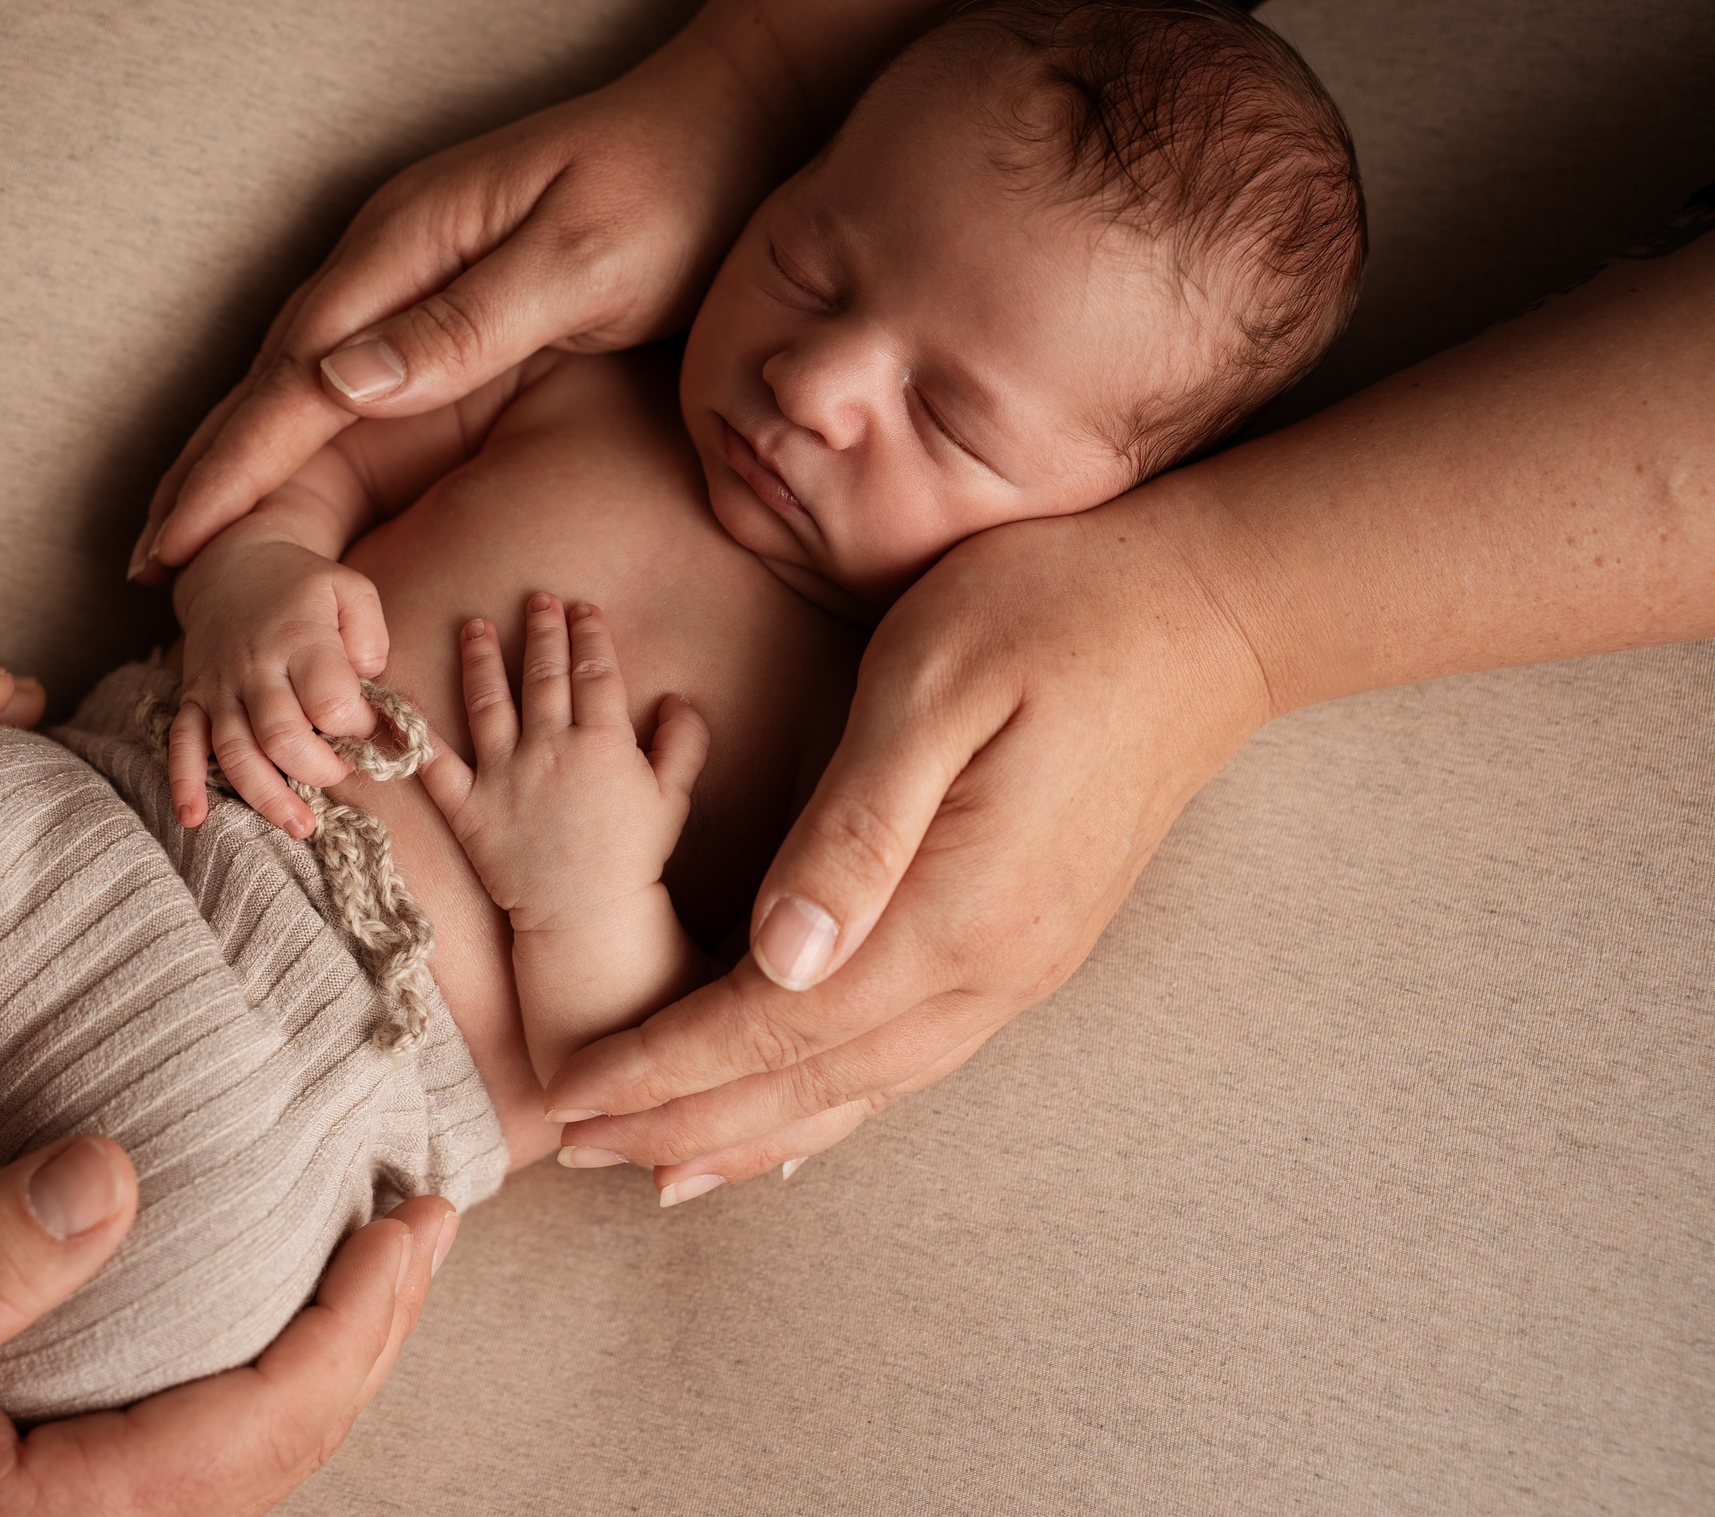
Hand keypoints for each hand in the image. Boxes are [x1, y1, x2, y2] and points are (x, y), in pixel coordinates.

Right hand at [0, 1134, 458, 1516]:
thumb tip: (110, 1170)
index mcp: (86, 1515)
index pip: (275, 1414)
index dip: (359, 1315)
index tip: (408, 1224)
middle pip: (297, 1444)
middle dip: (374, 1330)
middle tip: (422, 1223)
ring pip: (261, 1460)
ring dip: (329, 1356)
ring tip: (368, 1261)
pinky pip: (208, 1462)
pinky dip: (262, 1384)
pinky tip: (259, 1323)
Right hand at [130, 41, 781, 582]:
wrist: (733, 116)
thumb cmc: (674, 191)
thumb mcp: (581, 266)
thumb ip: (464, 326)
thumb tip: (337, 384)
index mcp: (408, 246)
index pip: (293, 377)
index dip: (230, 465)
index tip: (170, 541)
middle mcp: (390, 250)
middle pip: (273, 374)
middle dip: (209, 466)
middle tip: (146, 559)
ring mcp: (412, 262)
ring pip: (299, 371)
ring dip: (241, 448)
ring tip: (188, 524)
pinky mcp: (444, 281)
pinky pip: (346, 365)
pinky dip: (299, 421)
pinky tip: (285, 457)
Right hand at [171, 529, 387, 837]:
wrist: (232, 564)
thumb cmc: (304, 587)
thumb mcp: (351, 591)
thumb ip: (372, 639)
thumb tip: (371, 688)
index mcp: (300, 639)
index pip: (330, 702)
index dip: (358, 729)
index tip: (372, 732)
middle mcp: (254, 667)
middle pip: (281, 736)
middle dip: (319, 770)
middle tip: (343, 773)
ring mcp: (219, 686)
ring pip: (235, 752)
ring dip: (267, 797)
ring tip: (300, 827)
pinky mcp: (194, 698)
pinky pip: (181, 744)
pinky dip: (185, 783)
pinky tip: (194, 819)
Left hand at [419, 595, 706, 931]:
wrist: (586, 916)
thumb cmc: (633, 857)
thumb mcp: (673, 798)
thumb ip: (683, 742)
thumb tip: (676, 698)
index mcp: (602, 742)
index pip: (595, 671)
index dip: (590, 634)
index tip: (584, 608)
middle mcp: (549, 748)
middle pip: (543, 674)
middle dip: (542, 629)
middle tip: (538, 598)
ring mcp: (505, 775)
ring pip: (489, 702)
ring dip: (482, 658)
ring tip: (476, 626)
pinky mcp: (469, 807)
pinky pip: (435, 763)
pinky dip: (414, 730)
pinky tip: (400, 698)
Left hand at [542, 496, 1273, 1193]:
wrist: (1209, 618)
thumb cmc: (1053, 616)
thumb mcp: (934, 686)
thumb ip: (856, 827)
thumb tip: (776, 958)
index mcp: (956, 906)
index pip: (774, 1018)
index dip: (664, 1064)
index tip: (570, 1092)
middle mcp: (993, 968)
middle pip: (811, 1079)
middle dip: (683, 1119)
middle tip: (574, 1144)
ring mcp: (1021, 970)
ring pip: (864, 1088)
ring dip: (753, 1130)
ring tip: (659, 1163)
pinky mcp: (1031, 952)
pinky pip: (911, 1061)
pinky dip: (833, 1104)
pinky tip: (792, 1121)